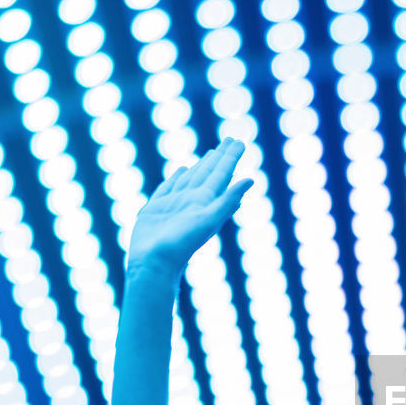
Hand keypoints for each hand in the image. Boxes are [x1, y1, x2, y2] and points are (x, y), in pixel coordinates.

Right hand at [127, 137, 253, 277]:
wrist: (155, 263)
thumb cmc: (182, 244)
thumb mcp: (209, 220)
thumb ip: (228, 200)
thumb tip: (250, 180)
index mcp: (206, 201)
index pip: (222, 173)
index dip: (230, 157)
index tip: (239, 141)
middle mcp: (193, 200)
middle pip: (209, 172)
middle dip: (220, 157)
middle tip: (231, 140)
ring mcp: (175, 203)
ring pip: (191, 178)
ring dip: (202, 165)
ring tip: (212, 154)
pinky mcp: (157, 208)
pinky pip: (169, 187)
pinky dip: (177, 178)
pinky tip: (183, 171)